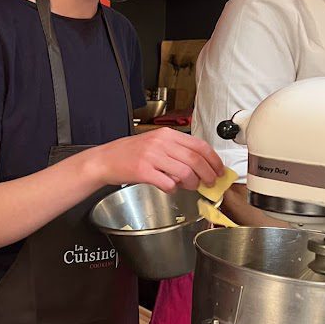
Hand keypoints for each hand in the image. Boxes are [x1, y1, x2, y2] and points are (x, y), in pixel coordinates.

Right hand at [94, 128, 223, 192]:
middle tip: (210, 183)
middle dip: (208, 174)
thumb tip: (201, 165)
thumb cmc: (130, 153)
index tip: (219, 170)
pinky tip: (170, 188)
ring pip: (185, 172)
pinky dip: (173, 189)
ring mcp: (151, 156)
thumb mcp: (155, 143)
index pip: (199, 145)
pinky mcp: (143, 171)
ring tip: (190, 187)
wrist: (106, 159)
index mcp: (166, 134)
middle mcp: (160, 143)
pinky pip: (167, 183)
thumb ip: (176, 151)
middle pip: (195, 160)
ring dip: (192, 183)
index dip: (213, 160)